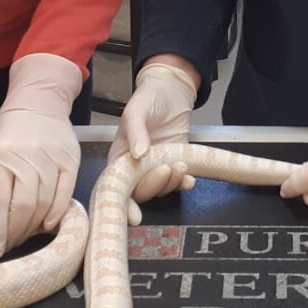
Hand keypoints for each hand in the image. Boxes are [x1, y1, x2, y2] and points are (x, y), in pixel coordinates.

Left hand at [0, 53, 83, 257]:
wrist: (39, 102)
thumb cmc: (10, 134)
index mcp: (1, 156)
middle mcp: (27, 157)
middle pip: (23, 206)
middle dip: (15, 233)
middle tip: (11, 244)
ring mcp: (51, 158)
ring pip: (44, 203)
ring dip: (34, 226)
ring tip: (25, 235)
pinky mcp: (71, 159)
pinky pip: (65, 194)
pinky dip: (56, 213)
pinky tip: (47, 224)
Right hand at [107, 57, 199, 224]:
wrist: (172, 90)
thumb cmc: (149, 98)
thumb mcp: (137, 109)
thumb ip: (136, 131)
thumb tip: (137, 155)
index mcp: (119, 157)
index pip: (118, 186)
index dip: (124, 203)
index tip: (134, 216)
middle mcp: (136, 167)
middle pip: (140, 190)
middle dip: (154, 185)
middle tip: (167, 168)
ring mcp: (155, 168)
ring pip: (160, 189)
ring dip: (171, 183)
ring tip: (180, 164)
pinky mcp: (173, 165)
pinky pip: (176, 183)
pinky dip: (183, 184)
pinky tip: (189, 179)